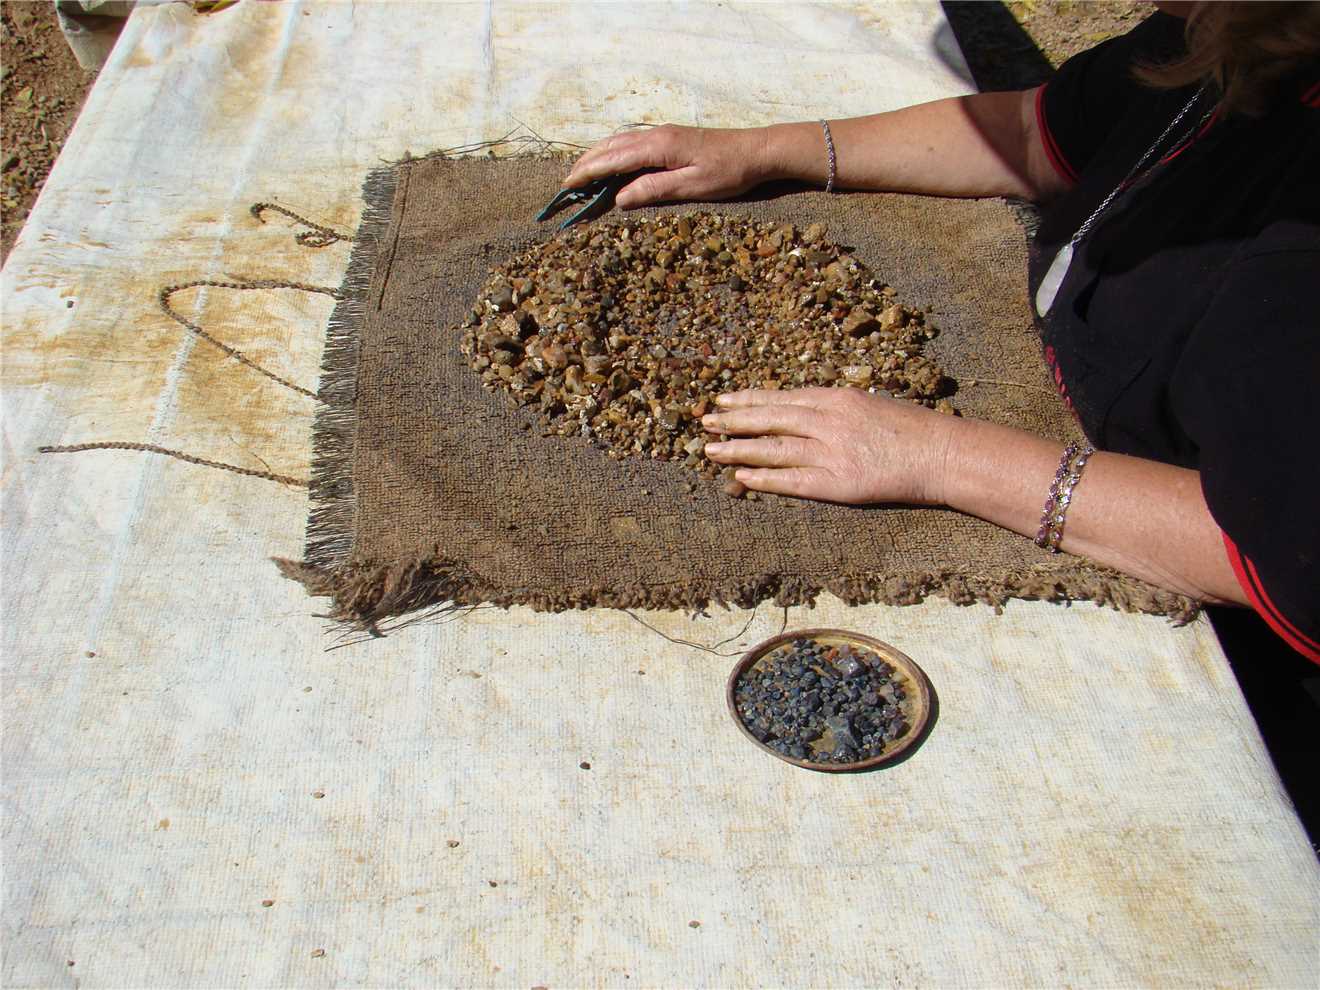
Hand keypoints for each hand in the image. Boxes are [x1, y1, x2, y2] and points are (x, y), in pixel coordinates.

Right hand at [563, 124, 772, 208]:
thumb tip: (619, 199)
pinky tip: (613, 162)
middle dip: (586, 163)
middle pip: (611, 147)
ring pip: (620, 142)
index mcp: (659, 146)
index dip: (588, 172)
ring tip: (582, 172)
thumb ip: (654, 190)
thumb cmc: (730, 171)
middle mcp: (657, 135)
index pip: (613, 159)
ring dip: (598, 155)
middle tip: (566, 182)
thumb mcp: (692, 186)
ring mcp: (664, 134)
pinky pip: (633, 143)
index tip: (567, 184)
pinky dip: (615, 152)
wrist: (758, 150)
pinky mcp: (672, 138)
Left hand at [701, 387, 956, 505]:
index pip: (782, 397)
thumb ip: (838, 407)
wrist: (942, 453)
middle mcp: (828, 420)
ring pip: (773, 449)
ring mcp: (831, 452)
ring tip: (710, 450)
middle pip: (770, 419)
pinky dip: (764, 479)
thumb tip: (808, 410)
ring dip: (738, 449)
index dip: (749, 400)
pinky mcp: (838, 483)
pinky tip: (740, 478)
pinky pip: (792, 481)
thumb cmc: (912, 429)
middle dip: (734, 421)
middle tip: (704, 422)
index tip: (724, 401)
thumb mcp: (872, 403)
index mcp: (837, 397)